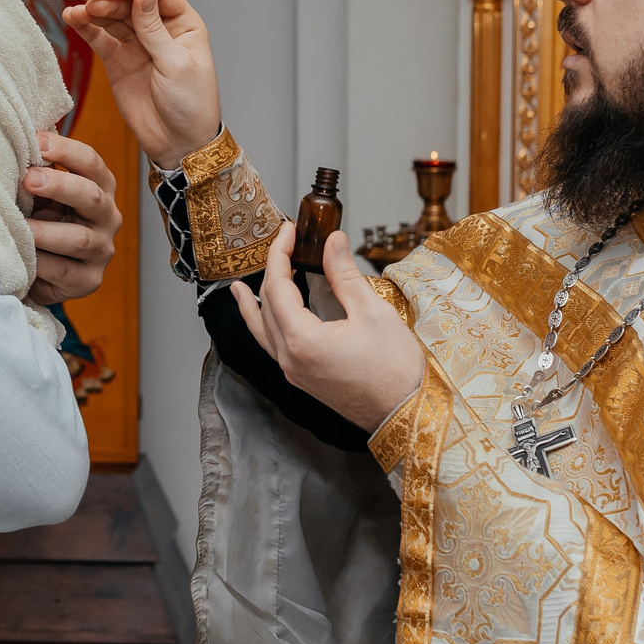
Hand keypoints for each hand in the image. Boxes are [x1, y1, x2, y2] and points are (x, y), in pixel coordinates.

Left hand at [24, 132, 119, 304]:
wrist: (39, 269)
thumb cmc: (40, 218)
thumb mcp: (40, 192)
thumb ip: (37, 168)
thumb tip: (15, 130)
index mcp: (99, 187)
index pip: (91, 162)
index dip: (66, 149)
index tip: (36, 141)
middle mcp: (107, 216)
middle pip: (92, 196)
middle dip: (60, 185)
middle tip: (27, 178)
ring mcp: (102, 250)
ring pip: (80, 238)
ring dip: (46, 230)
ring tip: (19, 224)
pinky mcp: (89, 280)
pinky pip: (65, 270)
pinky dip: (41, 262)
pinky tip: (21, 253)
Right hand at [65, 0, 219, 169]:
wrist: (179, 143)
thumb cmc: (192, 105)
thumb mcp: (177, 65)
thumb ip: (155, 30)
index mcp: (184, 25)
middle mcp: (160, 30)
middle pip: (131, 3)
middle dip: (111, 0)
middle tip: (92, 2)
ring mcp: (137, 45)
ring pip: (113, 19)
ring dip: (95, 12)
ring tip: (78, 11)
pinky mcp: (118, 61)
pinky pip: (100, 39)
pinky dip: (87, 29)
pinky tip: (73, 19)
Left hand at [231, 224, 427, 431]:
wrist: (404, 412)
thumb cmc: (394, 369)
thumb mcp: (372, 312)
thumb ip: (345, 275)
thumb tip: (332, 241)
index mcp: (302, 340)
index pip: (277, 286)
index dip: (280, 253)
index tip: (288, 231)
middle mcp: (289, 358)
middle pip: (267, 305)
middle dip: (272, 270)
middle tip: (285, 244)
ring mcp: (294, 372)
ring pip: (262, 329)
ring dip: (254, 303)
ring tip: (239, 287)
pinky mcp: (303, 379)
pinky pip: (272, 347)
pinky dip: (263, 327)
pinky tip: (264, 320)